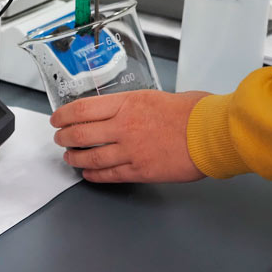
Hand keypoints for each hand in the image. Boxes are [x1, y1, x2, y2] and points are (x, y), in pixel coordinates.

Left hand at [50, 90, 208, 183]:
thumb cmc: (196, 112)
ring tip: (70, 157)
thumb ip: (135, 105)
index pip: (81, 109)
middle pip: (79, 134)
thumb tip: (123, 111)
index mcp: (127, 104)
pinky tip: (88, 174)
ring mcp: (130, 150)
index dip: (63, 116)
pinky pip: (109, 174)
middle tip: (59, 139)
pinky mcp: (140, 170)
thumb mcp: (158, 96)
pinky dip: (94, 175)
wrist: (215, 133)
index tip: (56, 119)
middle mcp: (123, 127)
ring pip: (90, 157)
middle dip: (63, 138)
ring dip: (75, 158)